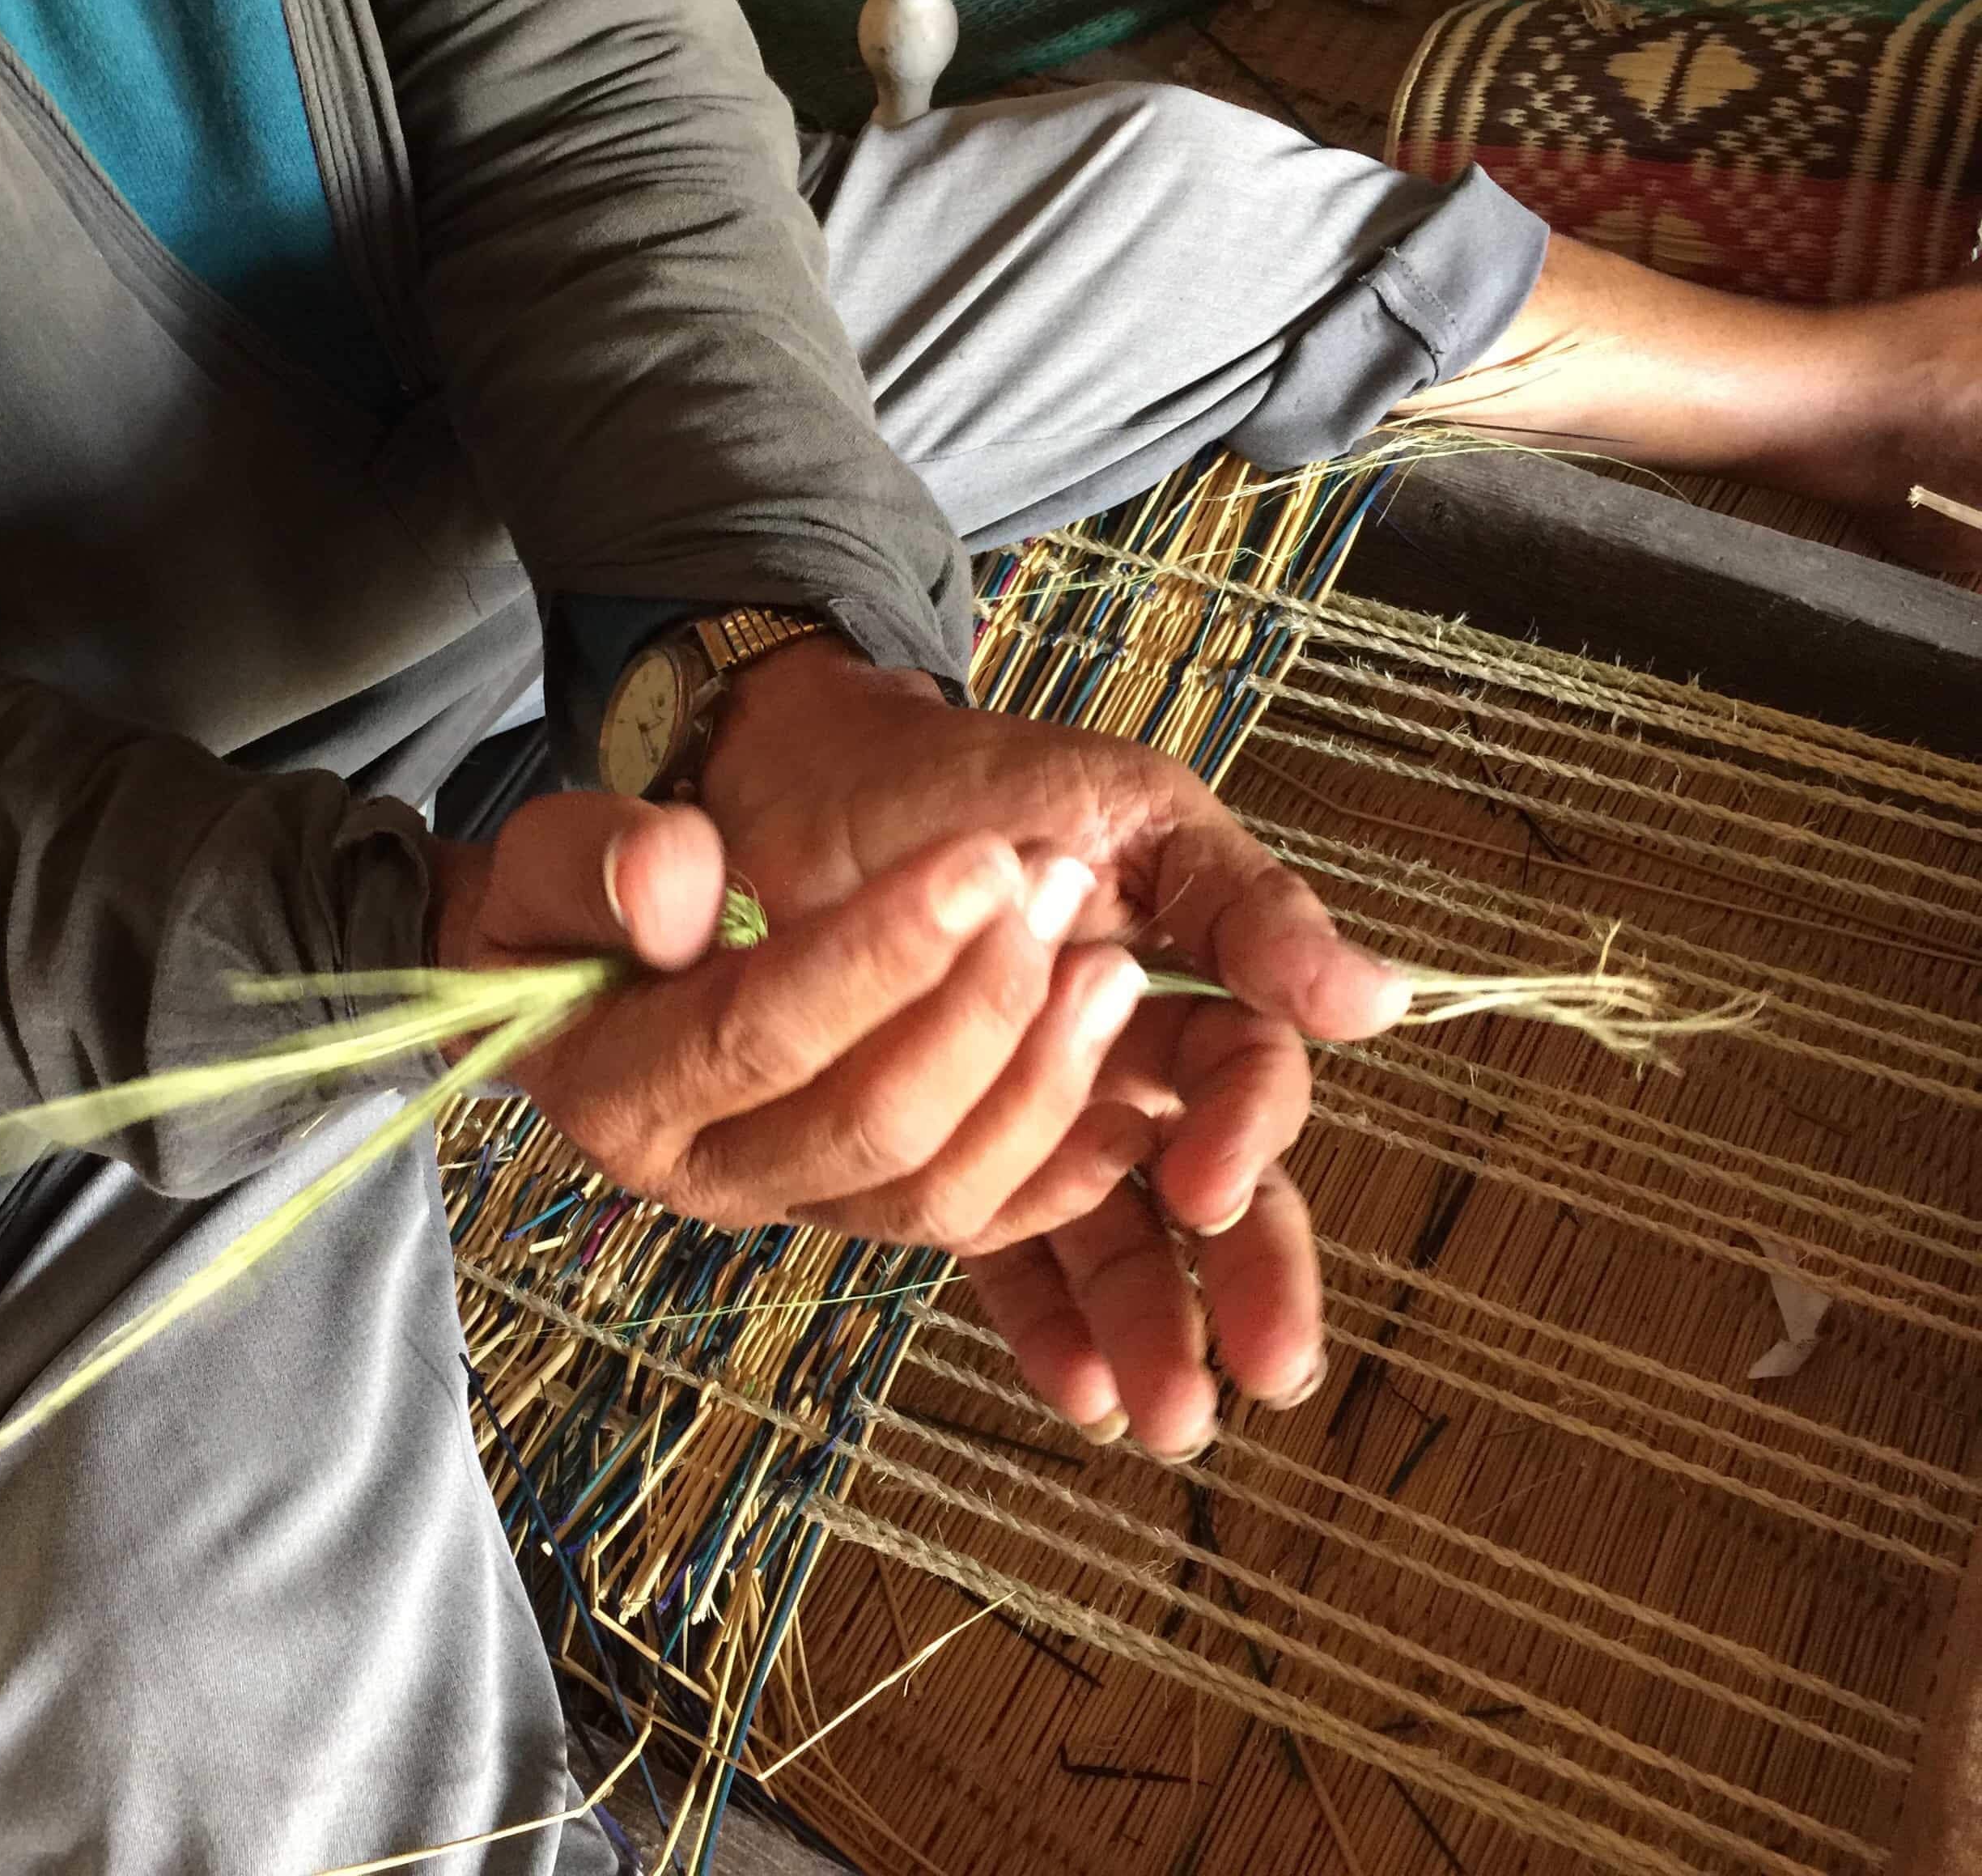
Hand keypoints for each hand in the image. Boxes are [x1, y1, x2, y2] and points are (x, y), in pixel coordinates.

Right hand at [433, 791, 1151, 1294]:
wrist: (568, 990)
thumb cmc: (564, 916)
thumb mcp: (545, 862)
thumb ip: (596, 863)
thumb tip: (677, 877)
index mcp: (621, 1094)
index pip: (759, 1034)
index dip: (876, 954)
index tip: (978, 861)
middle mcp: (709, 1177)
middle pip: (869, 1126)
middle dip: (980, 1007)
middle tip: (1057, 888)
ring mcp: (796, 1207)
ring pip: (938, 1191)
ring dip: (1040, 1084)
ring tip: (1108, 970)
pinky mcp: (863, 1215)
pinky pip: (979, 1228)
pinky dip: (1062, 1171)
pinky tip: (1129, 1096)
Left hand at [681, 637, 1407, 1455]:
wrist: (815, 782)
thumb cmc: (983, 785)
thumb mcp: (1136, 818)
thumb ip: (1251, 910)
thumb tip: (1380, 999)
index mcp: (1190, 987)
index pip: (1249, 1083)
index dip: (1247, 1137)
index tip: (1212, 1183)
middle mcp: (1129, 1071)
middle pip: (1212, 1201)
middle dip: (1243, 1285)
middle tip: (1264, 1371)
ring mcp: (1041, 1124)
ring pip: (1118, 1246)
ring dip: (1151, 1329)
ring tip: (1167, 1413)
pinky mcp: (950, 1157)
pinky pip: (1009, 1257)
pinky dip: (1048, 1324)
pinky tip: (1082, 1388)